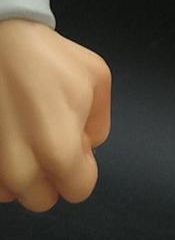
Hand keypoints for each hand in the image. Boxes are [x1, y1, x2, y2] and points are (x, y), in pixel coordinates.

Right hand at [0, 20, 110, 211]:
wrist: (1, 41)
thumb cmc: (47, 56)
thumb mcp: (97, 78)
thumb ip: (100, 123)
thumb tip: (86, 146)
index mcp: (59, 152)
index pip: (79, 190)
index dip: (81, 165)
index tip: (73, 141)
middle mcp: (20, 169)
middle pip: (42, 199)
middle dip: (50, 175)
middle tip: (47, 137)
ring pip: (12, 191)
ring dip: (21, 171)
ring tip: (22, 131)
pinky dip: (1, 162)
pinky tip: (7, 131)